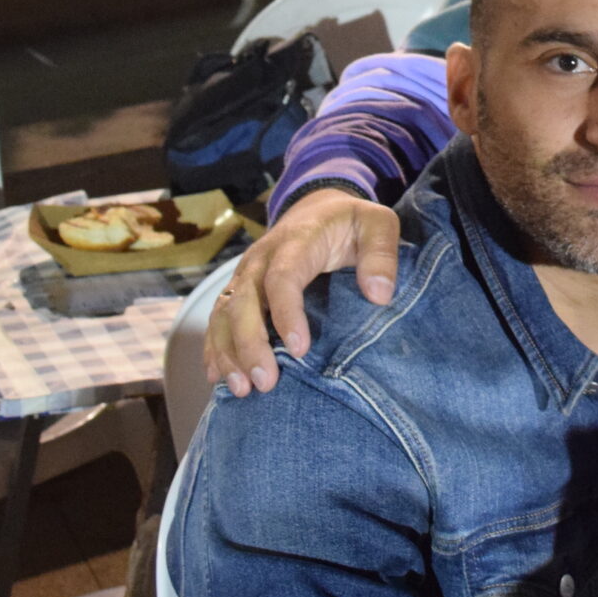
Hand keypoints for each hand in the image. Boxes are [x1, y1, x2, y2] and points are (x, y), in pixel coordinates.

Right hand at [205, 187, 400, 393]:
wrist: (317, 207)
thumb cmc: (351, 221)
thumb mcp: (377, 223)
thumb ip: (381, 253)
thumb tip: (379, 294)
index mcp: (297, 241)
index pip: (283, 278)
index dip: (287, 313)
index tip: (299, 350)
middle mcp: (262, 258)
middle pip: (243, 301)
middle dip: (250, 344)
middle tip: (265, 382)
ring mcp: (246, 274)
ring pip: (224, 313)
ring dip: (228, 352)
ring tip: (242, 389)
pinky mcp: (239, 288)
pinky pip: (218, 318)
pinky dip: (215, 348)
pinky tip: (219, 378)